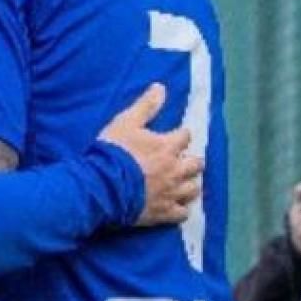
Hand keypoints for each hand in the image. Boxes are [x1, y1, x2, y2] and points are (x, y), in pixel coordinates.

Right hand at [98, 84, 201, 225]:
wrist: (103, 186)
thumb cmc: (114, 152)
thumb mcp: (125, 122)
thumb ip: (145, 106)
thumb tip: (161, 87)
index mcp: (168, 147)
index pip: (185, 136)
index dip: (180, 135)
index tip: (175, 135)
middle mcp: (176, 170)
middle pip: (196, 164)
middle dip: (191, 160)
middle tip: (182, 160)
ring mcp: (172, 193)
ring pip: (193, 189)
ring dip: (190, 184)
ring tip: (182, 182)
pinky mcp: (165, 212)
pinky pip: (183, 212)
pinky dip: (181, 208)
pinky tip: (176, 205)